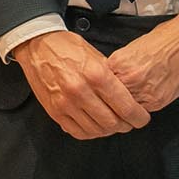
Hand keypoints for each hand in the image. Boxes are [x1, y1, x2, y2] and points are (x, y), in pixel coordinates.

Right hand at [14, 30, 151, 140]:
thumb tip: (128, 96)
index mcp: (97, 75)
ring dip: (108, 130)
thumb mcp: (97, 55)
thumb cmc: (68, 47)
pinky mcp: (54, 111)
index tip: (142, 118)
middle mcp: (81, 91)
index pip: (126, 107)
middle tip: (128, 122)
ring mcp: (66, 104)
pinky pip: (77, 132)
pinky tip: (95, 126)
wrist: (37, 46)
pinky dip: (90, 133)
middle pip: (112, 123)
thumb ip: (112, 77)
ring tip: (112, 124)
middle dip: (125, 125)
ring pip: (96, 130)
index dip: (138, 117)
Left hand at [107, 5, 178, 115]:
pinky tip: (144, 98)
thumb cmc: (165, 38)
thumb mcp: (132, 48)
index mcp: (118, 63)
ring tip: (130, 100)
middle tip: (115, 99)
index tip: (102, 89)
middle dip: (110, 101)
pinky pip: (142, 110)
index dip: (100, 88)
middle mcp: (129, 79)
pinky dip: (140, 107)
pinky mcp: (158, 101)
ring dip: (125, 107)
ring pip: (125, 109)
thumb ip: (119, 66)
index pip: (98, 84)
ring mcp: (144, 92)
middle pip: (108, 100)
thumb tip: (111, 78)